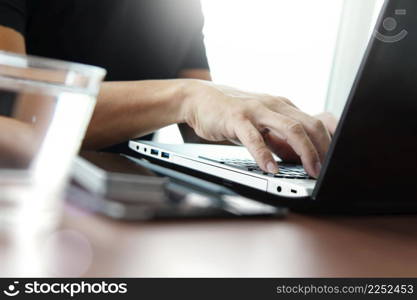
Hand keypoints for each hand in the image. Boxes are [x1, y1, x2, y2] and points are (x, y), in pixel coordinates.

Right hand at [182, 80, 331, 177]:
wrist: (200, 98)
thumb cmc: (231, 113)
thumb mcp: (261, 126)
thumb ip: (279, 140)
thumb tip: (298, 158)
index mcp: (283, 107)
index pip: (314, 124)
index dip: (327, 145)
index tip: (332, 164)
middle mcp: (274, 105)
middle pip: (309, 125)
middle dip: (322, 150)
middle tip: (326, 172)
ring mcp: (256, 110)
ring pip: (290, 128)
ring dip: (305, 152)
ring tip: (309, 172)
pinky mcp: (237, 118)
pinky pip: (255, 138)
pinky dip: (265, 155)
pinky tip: (271, 169)